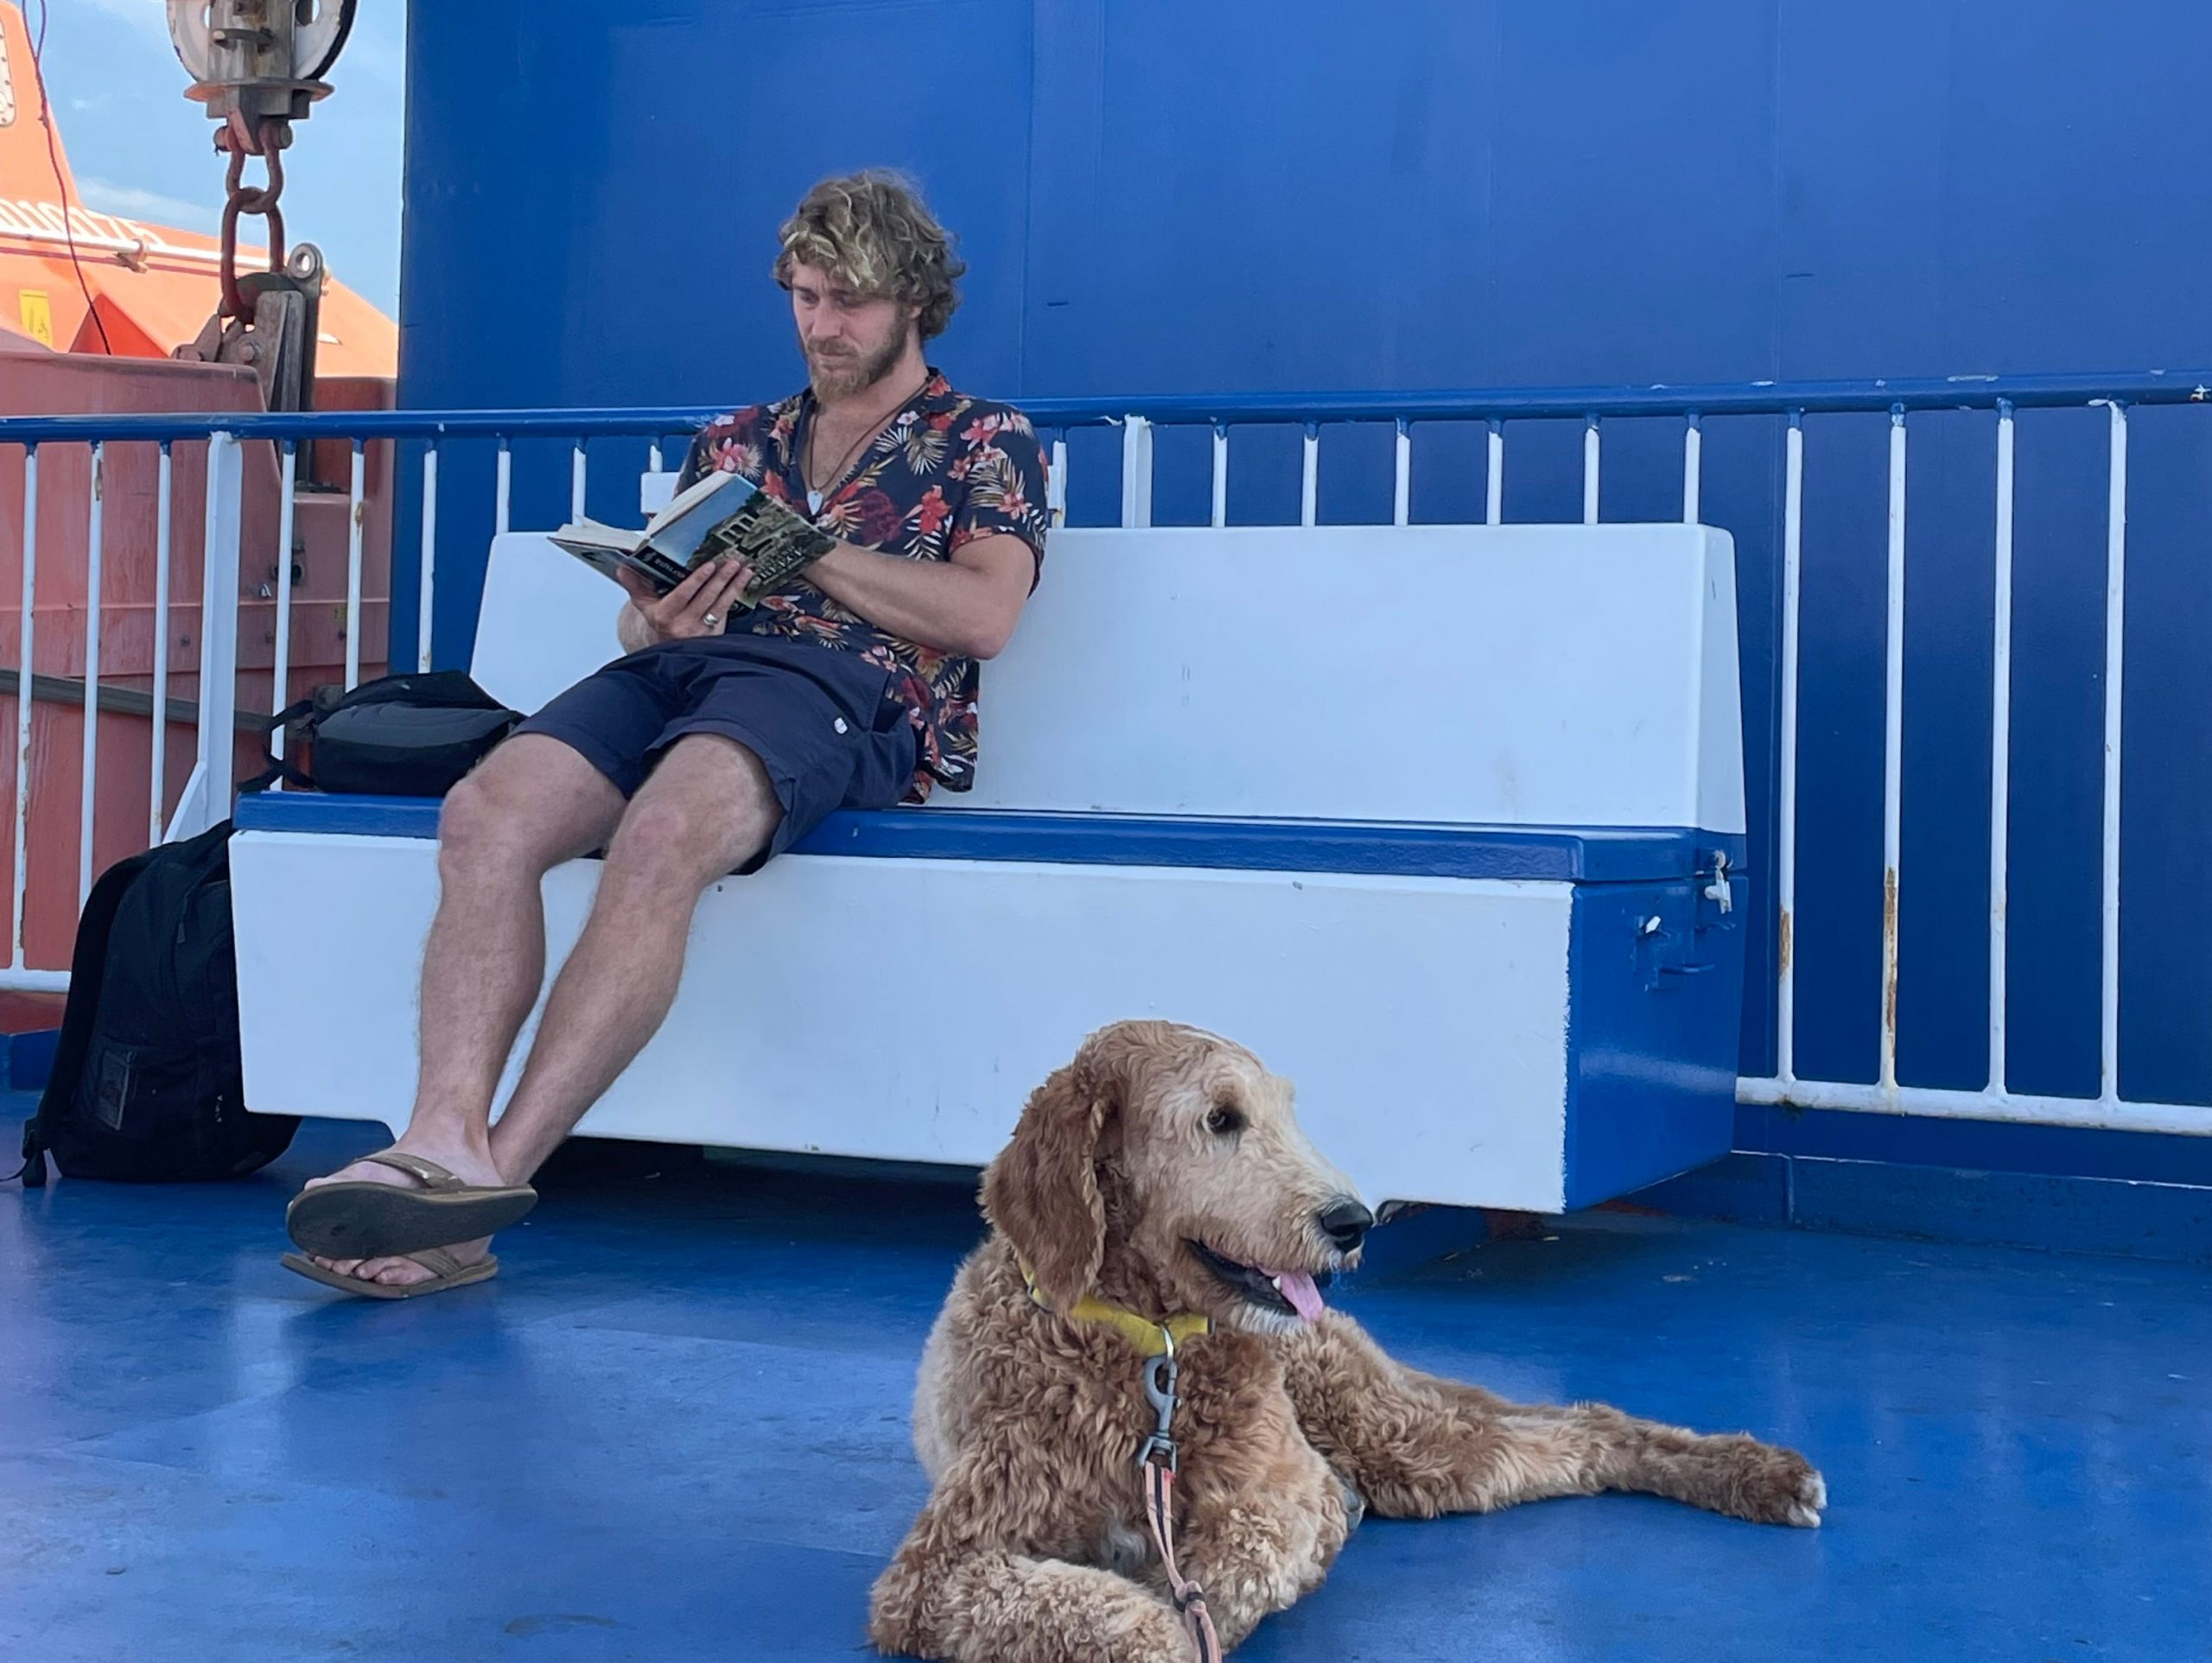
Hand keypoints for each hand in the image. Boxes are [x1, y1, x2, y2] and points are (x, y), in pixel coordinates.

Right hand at [615, 558, 753, 646]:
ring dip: (733, 587)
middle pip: (705, 599)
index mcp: (665, 616)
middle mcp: (683, 625)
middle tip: (732, 562)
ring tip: (743, 570)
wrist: (667, 646)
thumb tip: (623, 567)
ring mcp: (700, 632)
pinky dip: (735, 596)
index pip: (683, 595)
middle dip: (720, 579)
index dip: (697, 580)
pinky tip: (743, 582)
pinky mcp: (714, 635)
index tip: (709, 565)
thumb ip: (634, 584)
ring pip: (720, 606)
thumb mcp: (643, 603)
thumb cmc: (656, 618)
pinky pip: (726, 613)